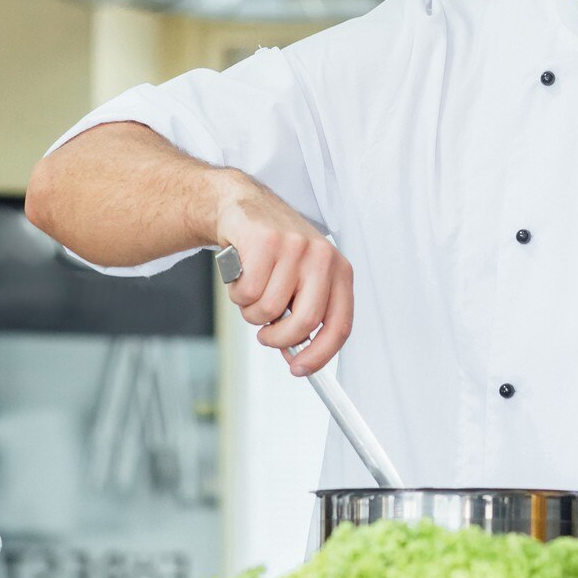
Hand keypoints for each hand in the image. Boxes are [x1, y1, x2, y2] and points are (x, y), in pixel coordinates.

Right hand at [215, 181, 353, 375]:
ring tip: (252, 291)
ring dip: (251, 312)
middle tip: (266, 334)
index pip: (340, 325)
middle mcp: (322, 258)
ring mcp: (295, 248)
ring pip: (269, 310)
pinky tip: (241, 275)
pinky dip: (238, 294)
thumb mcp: (300, 281)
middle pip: (306, 322)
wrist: (246, 208)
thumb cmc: (275, 251)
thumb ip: (303, 315)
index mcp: (339, 272)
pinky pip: (248, 292)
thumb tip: (298, 356)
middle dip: (279, 338)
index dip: (320, 355)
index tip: (301, 369)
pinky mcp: (266, 242)